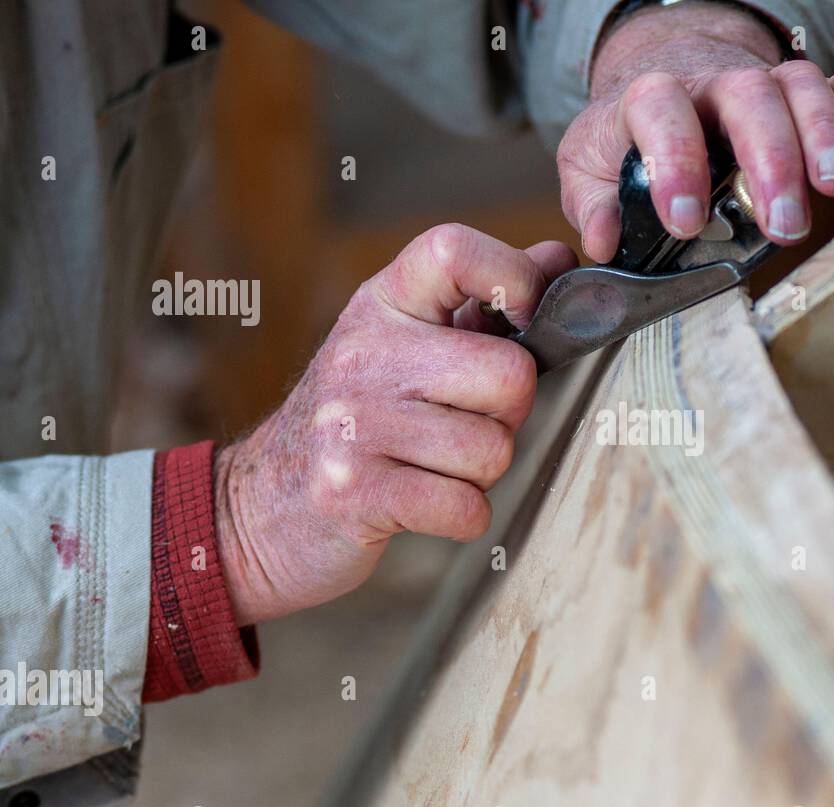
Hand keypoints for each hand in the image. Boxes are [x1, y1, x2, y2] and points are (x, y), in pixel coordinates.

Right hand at [214, 225, 576, 625]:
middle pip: (509, 376)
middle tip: (469, 422)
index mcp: (383, 304)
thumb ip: (484, 302)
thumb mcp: (407, 343)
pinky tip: (425, 503)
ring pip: (492, 451)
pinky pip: (466, 508)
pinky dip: (462, 518)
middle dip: (508, 415)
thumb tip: (560, 260)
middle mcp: (364, 353)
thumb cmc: (359, 421)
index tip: (525, 321)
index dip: (515, 280)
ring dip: (480, 473)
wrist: (262, 507)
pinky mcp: (354, 492)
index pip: (455, 250)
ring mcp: (353, 422)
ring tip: (434, 466)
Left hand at [557, 2, 833, 261]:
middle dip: (770, 159)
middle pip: (748, 100)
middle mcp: (713, 84)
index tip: (684, 221)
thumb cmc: (625, 141)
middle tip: (784, 223)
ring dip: (823, 136)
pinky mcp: (801, 98)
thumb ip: (593, 204)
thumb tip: (603, 243)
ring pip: (799, 91)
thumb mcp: (589, 167)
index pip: (662, 112)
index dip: (675, 161)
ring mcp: (762, 85)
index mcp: (652, 98)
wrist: (659, 90)